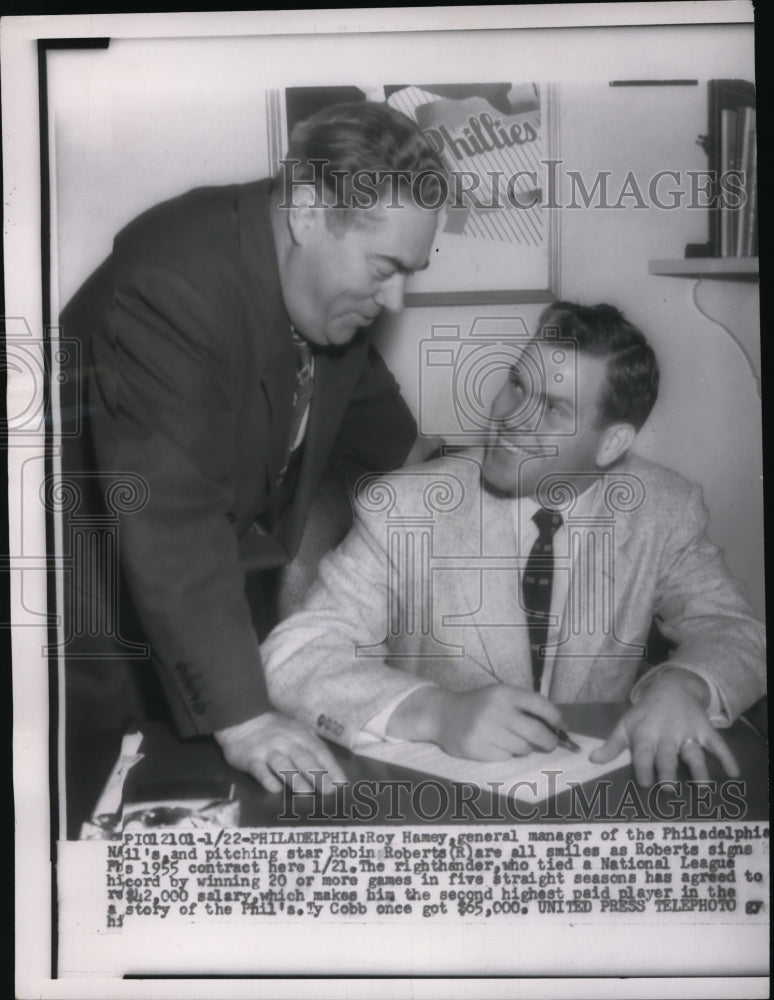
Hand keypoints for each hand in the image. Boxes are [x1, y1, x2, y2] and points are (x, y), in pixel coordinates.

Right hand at [214, 712, 346, 793]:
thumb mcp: (298, 732)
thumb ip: (312, 749)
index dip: (331, 767)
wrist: (243, 719)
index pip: (319, 752)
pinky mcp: (251, 758)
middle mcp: (286, 742)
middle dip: (317, 775)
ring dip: (294, 778)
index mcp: (301, 736)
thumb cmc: (277, 731)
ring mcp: (268, 750)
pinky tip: (274, 789)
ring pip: (283, 764)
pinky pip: (259, 769)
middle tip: (328, 791)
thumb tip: (332, 772)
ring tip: (305, 792)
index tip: (341, 783)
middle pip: (303, 759)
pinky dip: (267, 778)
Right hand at [388, 683, 564, 760]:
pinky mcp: (477, 748)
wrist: (442, 714)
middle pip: (537, 732)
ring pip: (523, 747)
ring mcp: (486, 730)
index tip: (561, 727)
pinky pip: (506, 757)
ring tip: (512, 740)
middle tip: (550, 744)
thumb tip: (558, 726)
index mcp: (504, 693)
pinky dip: (507, 754)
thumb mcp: (499, 696)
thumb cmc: (478, 705)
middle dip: (549, 741)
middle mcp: (496, 710)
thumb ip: (525, 706)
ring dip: (524, 748)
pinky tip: (495, 745)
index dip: (556, 718)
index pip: (540, 705)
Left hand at [590, 670, 739, 784]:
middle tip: (669, 789)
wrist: (671, 688)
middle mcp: (667, 733)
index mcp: (645, 733)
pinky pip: (718, 744)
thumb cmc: (645, 714)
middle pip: (667, 755)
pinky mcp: (705, 730)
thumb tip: (592, 760)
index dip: (643, 768)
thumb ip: (612, 746)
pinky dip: (727, 757)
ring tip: (704, 787)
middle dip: (667, 770)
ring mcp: (688, 732)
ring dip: (699, 769)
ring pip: (693, 752)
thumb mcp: (626, 725)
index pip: (643, 753)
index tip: (645, 784)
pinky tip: (735, 773)